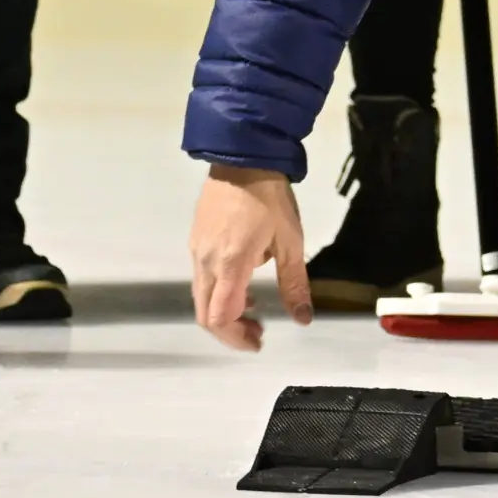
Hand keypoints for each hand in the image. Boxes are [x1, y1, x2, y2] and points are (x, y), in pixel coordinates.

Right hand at [190, 164, 310, 351]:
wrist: (243, 156)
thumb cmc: (271, 198)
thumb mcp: (291, 242)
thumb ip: (294, 284)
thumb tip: (303, 319)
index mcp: (230, 265)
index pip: (220, 318)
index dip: (236, 339)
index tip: (258, 342)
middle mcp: (206, 262)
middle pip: (205, 314)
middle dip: (230, 331)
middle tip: (258, 332)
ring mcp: (196, 250)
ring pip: (201, 297)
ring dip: (225, 312)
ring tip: (254, 308)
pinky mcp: (195, 239)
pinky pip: (201, 278)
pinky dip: (219, 292)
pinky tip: (242, 282)